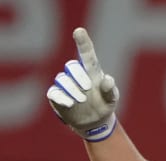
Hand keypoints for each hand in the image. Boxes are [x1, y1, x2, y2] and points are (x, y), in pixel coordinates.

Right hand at [46, 27, 118, 141]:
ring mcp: (66, 85)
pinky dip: (61, 97)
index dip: (83, 42)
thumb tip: (108, 80)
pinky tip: (70, 104)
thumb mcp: (112, 99)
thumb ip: (111, 90)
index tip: (79, 31)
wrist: (95, 122)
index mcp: (91, 71)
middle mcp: (77, 75)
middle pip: (72, 66)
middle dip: (79, 76)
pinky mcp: (56, 96)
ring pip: (62, 79)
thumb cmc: (105, 105)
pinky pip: (53, 92)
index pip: (87, 54)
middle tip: (88, 88)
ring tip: (81, 100)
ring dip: (72, 89)